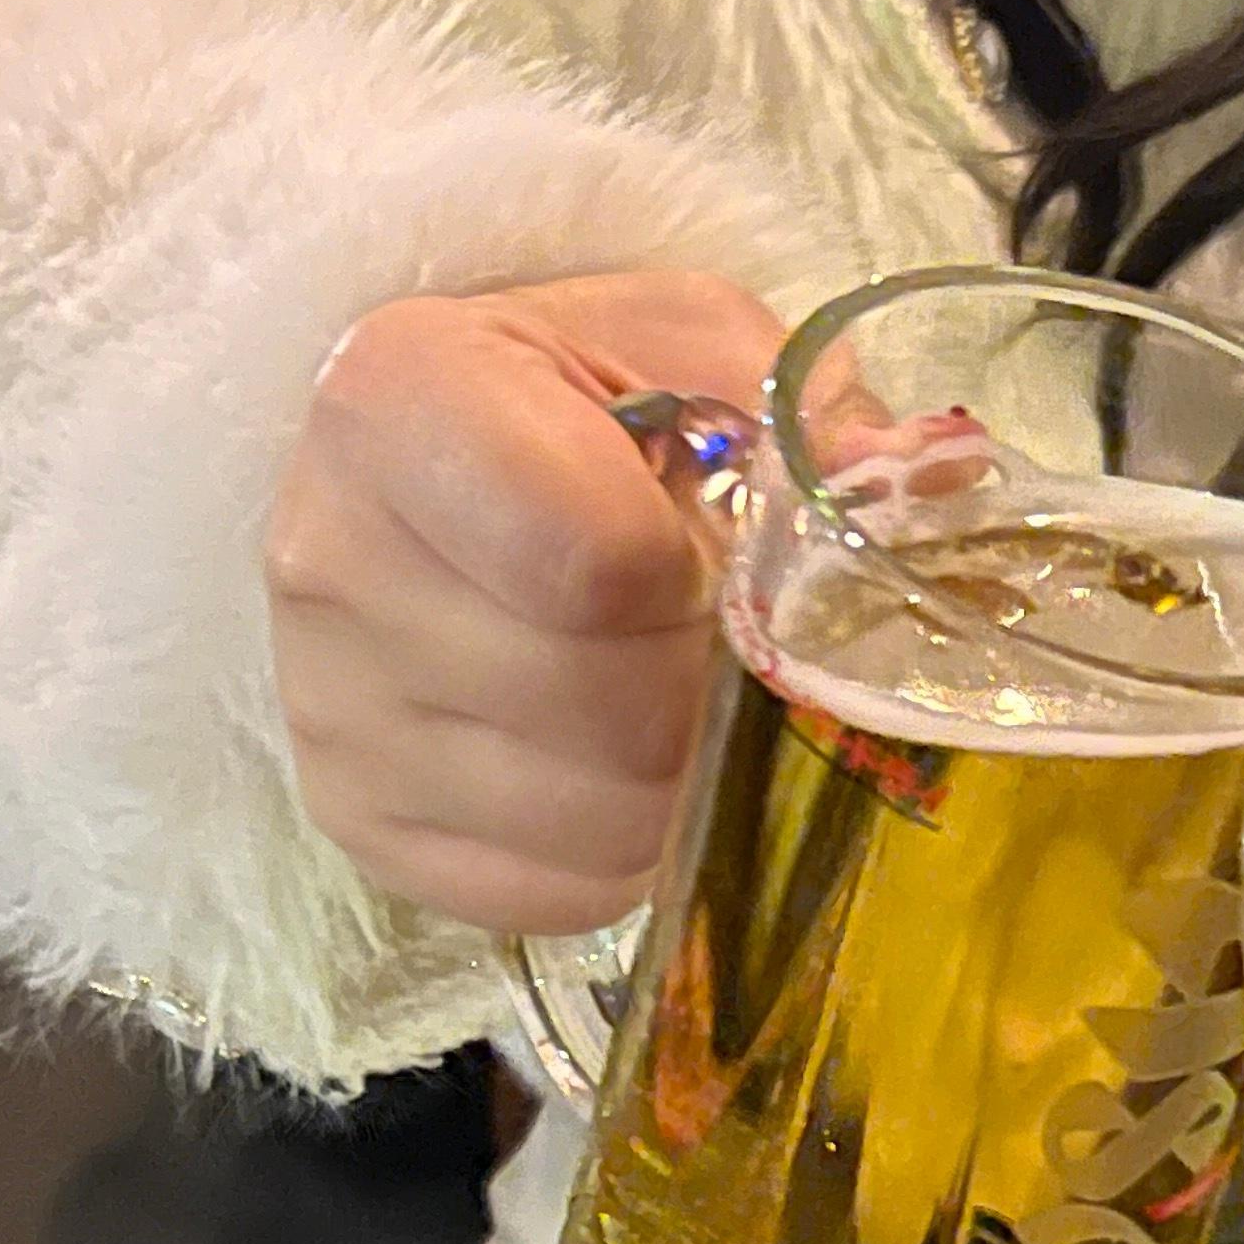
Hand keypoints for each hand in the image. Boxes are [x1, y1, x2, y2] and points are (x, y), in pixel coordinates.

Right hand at [266, 271, 785, 939]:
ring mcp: (326, 709)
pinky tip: (616, 767)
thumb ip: (805, 415)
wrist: (451, 470)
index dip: (699, 585)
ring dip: (679, 781)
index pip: (597, 569)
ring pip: (592, 820)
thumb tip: (917, 495)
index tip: (706, 556)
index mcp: (398, 402)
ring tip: (670, 700)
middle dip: (706, 694)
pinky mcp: (353, 825)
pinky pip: (547, 893)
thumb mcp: (698, 351)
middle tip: (711, 646)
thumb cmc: (588, 402)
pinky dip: (620, 851)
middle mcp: (328, 557)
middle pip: (608, 716)